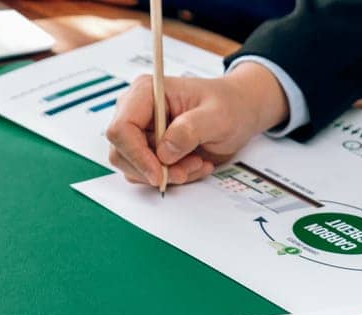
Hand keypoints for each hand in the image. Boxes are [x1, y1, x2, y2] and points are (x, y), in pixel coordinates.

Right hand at [106, 62, 289, 186]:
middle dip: (154, 169)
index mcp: (145, 92)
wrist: (241, 112)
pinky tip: (192, 163)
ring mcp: (139, 132)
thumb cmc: (231, 105)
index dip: (136, 155)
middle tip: (186, 171)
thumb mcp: (219, 115)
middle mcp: (136, 112)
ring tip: (196, 163)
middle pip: (121, 152)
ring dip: (167, 174)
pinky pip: (146, 173)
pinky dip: (171, 176)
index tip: (159, 174)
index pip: (121, 129)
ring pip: (132, 167)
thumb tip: (165, 151)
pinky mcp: (146, 149)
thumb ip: (191, 129)